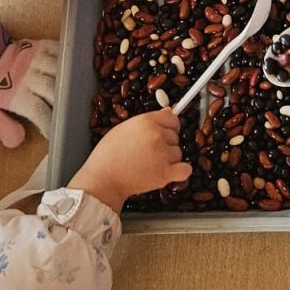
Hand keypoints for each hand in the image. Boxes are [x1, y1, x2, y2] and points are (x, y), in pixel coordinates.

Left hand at [0, 37, 57, 146]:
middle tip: (64, 112)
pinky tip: (67, 68)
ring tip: (68, 92)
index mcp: (14, 94)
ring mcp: (33, 59)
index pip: (39, 111)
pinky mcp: (36, 45)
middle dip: (61, 104)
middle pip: (54, 91)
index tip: (51, 130)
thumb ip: (2, 127)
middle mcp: (28, 76)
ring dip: (66, 82)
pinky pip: (57, 50)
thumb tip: (18, 141)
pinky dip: (64, 59)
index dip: (48, 123)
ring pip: (59, 71)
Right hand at [69, 109, 191, 211]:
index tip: (165, 132)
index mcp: (146, 121)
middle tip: (149, 152)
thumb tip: (169, 111)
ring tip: (150, 164)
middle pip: (175, 136)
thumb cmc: (108, 155)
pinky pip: (185, 169)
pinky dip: (180, 172)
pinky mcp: (165, 173)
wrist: (103, 179)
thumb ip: (147, 120)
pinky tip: (169, 172)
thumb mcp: (123, 128)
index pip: (172, 118)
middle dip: (166, 143)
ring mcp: (162, 154)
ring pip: (178, 153)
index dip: (170, 126)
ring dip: (169, 159)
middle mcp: (157, 135)